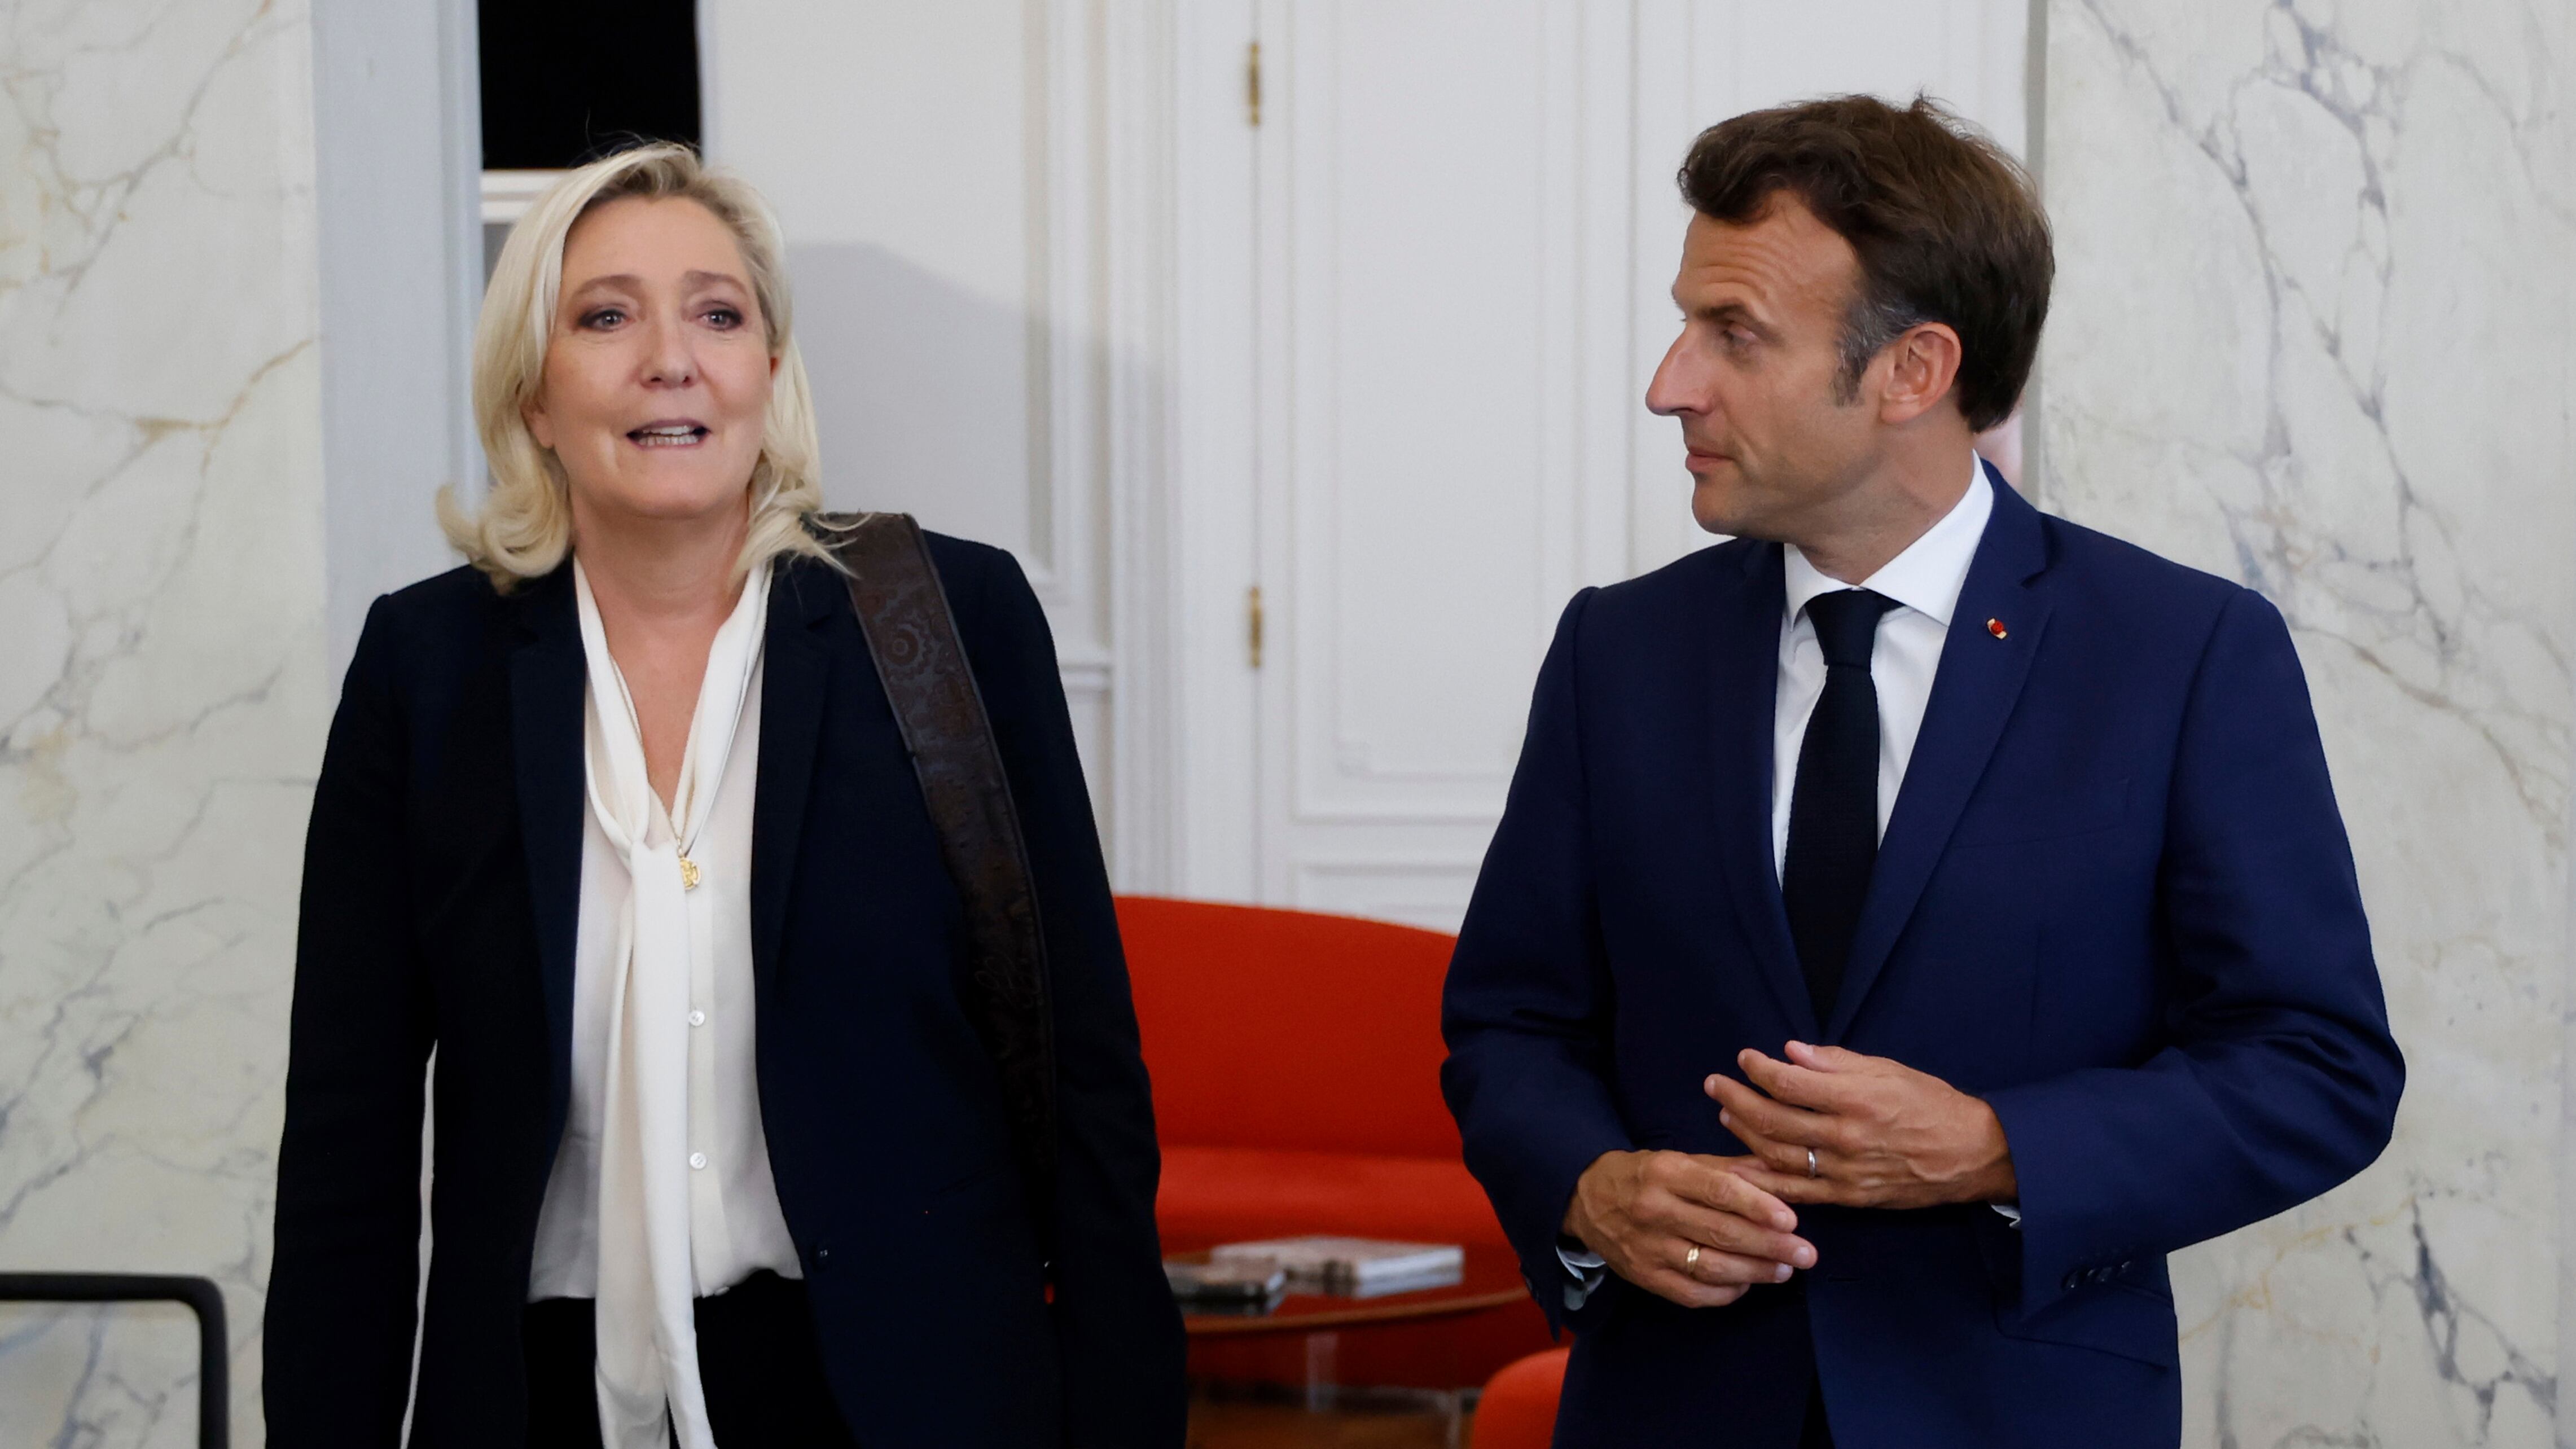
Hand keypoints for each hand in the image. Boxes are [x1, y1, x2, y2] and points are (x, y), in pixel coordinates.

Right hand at [1561, 1149, 1816, 1307]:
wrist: (1586, 1201)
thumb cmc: (1647, 1176)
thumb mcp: (1684, 1161)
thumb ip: (1732, 1170)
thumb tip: (1782, 1175)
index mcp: (1666, 1173)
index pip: (1717, 1190)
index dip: (1757, 1206)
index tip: (1791, 1220)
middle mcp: (1654, 1211)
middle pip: (1720, 1233)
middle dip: (1770, 1245)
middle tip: (1806, 1253)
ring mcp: (1648, 1249)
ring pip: (1710, 1267)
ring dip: (1755, 1271)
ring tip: (1785, 1270)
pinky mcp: (1645, 1278)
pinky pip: (1693, 1293)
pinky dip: (1726, 1291)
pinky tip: (1747, 1283)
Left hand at [1706, 1042, 2016, 1208]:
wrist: (1972, 1154)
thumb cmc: (1932, 1104)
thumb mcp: (1889, 1070)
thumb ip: (1836, 1062)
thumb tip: (1790, 1051)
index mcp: (1856, 1099)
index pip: (1790, 1083)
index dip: (1759, 1069)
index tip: (1744, 1058)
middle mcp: (1846, 1136)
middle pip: (1774, 1120)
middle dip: (1737, 1100)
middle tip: (1715, 1084)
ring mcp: (1845, 1172)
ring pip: (1778, 1156)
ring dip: (1745, 1135)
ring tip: (1725, 1116)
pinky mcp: (1849, 1197)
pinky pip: (1796, 1192)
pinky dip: (1764, 1182)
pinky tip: (1739, 1169)